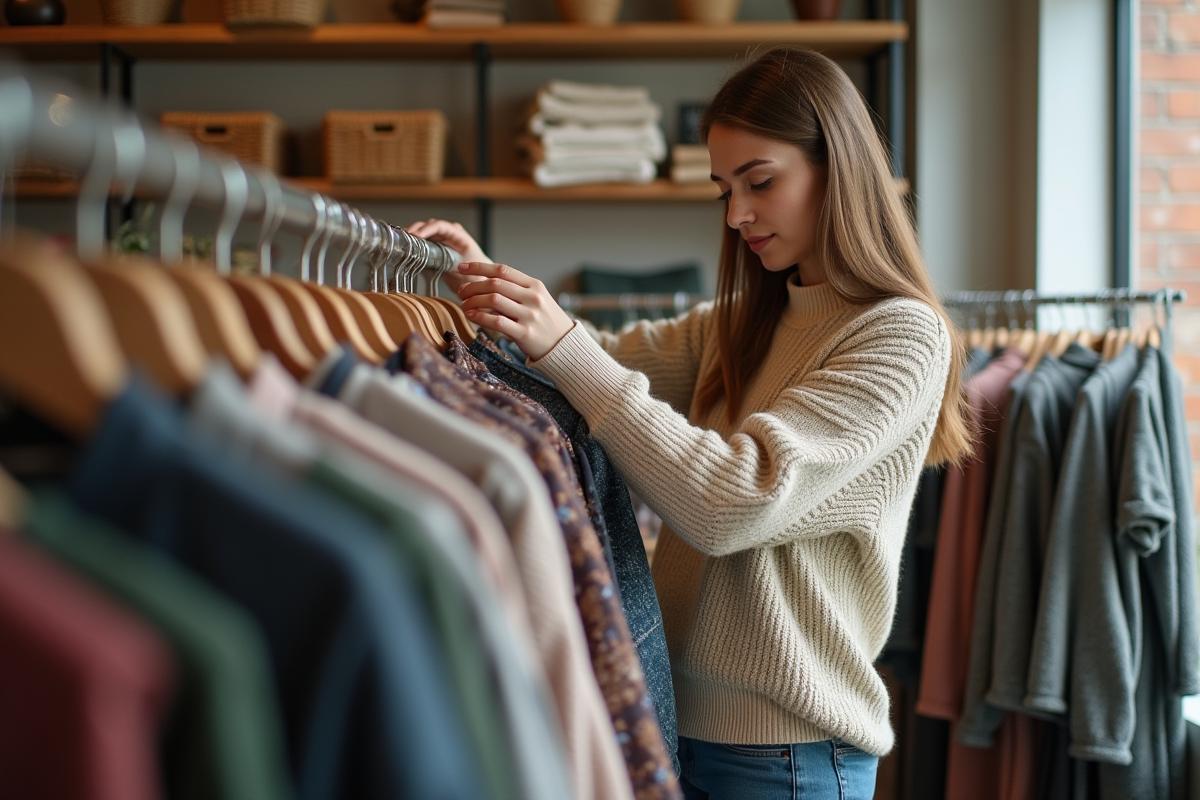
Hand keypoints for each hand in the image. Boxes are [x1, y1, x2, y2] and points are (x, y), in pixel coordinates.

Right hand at [405, 218, 489, 294]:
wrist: (479, 281)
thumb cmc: (476, 273)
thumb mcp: (463, 269)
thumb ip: (449, 263)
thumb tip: (430, 262)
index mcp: (459, 235)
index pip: (441, 226)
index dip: (427, 229)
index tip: (416, 235)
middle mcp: (449, 234)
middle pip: (429, 226)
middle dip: (416, 230)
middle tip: (404, 238)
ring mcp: (442, 240)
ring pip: (424, 232)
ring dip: (413, 236)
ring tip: (402, 241)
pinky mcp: (436, 248)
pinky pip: (423, 242)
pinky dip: (414, 243)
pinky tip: (405, 247)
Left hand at [455, 261, 575, 360]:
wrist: (564, 344)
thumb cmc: (545, 320)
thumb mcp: (537, 298)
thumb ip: (515, 289)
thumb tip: (484, 281)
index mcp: (534, 285)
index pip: (503, 270)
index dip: (479, 267)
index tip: (462, 267)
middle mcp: (533, 298)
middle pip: (495, 284)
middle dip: (473, 286)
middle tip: (461, 291)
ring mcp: (529, 315)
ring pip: (493, 300)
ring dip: (473, 301)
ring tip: (465, 304)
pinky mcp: (525, 333)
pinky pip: (497, 322)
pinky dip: (480, 317)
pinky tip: (471, 315)